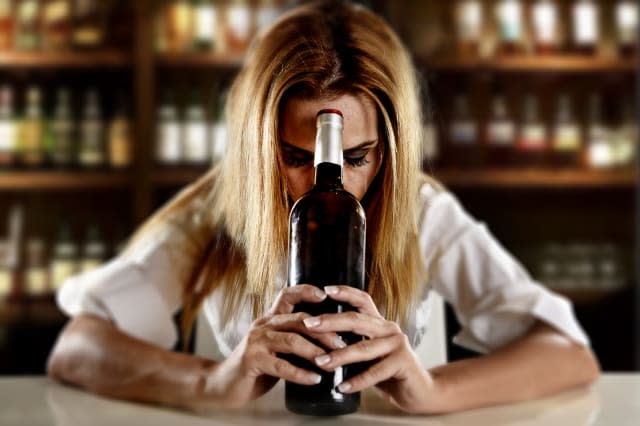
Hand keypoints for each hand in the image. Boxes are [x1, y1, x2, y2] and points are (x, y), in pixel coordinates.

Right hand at [206, 285, 345, 407]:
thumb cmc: (258, 365)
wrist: (225, 384)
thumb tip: (331, 340)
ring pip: (292, 341)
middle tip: (341, 343)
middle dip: (323, 331)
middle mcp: (263, 325)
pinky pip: (281, 366)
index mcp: (270, 318)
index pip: (287, 295)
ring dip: (315, 352)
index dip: (305, 291)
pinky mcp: (252, 360)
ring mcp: (256, 341)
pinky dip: (301, 373)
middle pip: (298, 320)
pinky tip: (314, 379)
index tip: (324, 295)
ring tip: (331, 362)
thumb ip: (296, 339)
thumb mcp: (277, 347)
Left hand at [302, 285, 438, 413]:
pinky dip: (357, 381)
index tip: (325, 289)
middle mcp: (389, 329)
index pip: (363, 300)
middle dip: (330, 322)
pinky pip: (375, 372)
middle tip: (309, 324)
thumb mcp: (369, 354)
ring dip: (339, 356)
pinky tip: (341, 386)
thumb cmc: (388, 372)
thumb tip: (317, 341)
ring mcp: (397, 344)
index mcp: (379, 323)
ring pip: (364, 348)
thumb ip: (352, 344)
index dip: (345, 292)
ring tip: (320, 362)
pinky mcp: (403, 363)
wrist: (420, 391)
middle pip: (357, 320)